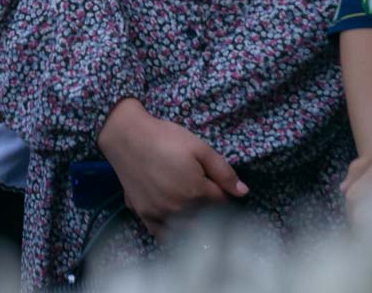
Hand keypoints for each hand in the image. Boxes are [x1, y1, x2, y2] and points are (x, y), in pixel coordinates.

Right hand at [97, 99, 245, 238]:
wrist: (127, 136)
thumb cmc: (165, 138)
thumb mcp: (199, 147)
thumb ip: (223, 171)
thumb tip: (243, 193)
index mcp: (196, 192)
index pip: (220, 202)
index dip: (221, 192)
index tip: (217, 184)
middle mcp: (179, 208)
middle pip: (205, 217)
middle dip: (209, 208)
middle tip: (204, 194)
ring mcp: (160, 214)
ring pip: (186, 228)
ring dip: (194, 222)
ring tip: (193, 209)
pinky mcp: (144, 214)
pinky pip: (162, 235)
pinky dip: (172, 234)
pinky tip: (176, 227)